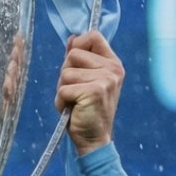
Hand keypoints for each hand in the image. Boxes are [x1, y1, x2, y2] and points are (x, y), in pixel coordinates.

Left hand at [54, 31, 123, 154]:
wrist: (94, 139)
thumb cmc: (86, 110)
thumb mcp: (85, 80)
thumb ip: (80, 59)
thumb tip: (72, 38)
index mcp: (113, 63)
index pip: (93, 36)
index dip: (78, 45)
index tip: (74, 64)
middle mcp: (113, 69)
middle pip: (73, 54)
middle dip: (66, 74)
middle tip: (75, 92)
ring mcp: (106, 79)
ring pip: (66, 72)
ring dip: (62, 89)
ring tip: (74, 102)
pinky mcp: (95, 91)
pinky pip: (64, 88)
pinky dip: (61, 101)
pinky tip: (72, 110)